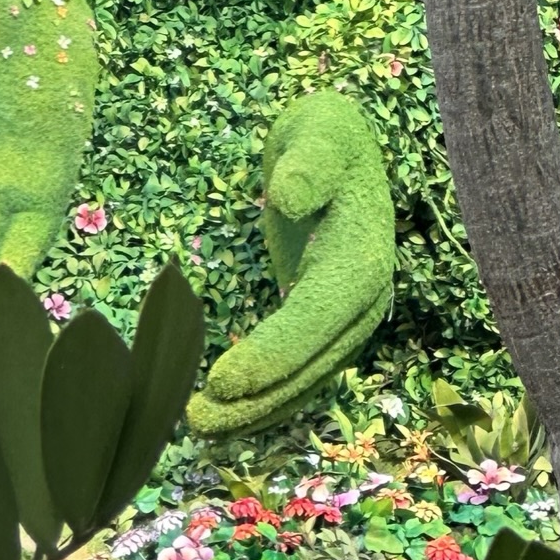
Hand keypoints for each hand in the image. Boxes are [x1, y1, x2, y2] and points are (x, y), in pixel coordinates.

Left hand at [186, 91, 393, 437]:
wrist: (340, 149)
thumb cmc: (326, 136)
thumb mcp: (322, 133)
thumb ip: (310, 162)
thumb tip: (289, 195)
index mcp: (362, 260)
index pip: (315, 317)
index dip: (273, 354)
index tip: (223, 381)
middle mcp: (362, 301)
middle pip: (311, 364)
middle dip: (257, 399)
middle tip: (196, 420)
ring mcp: (346, 319)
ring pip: (304, 379)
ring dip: (256, 410)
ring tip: (199, 427)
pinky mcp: (324, 324)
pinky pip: (297, 372)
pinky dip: (264, 398)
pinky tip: (224, 413)